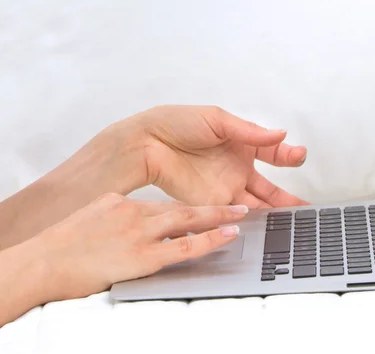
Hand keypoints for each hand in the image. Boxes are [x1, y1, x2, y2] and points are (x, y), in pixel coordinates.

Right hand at [25, 193, 246, 301]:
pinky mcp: (142, 257)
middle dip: (215, 206)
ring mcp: (140, 233)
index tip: (207, 207)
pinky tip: (227, 235)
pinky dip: (209, 240)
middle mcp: (135, 213)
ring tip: (242, 215)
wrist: (41, 262)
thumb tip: (129, 219)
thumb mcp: (92, 218)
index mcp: (122, 203)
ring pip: (189, 221)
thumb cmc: (62, 245)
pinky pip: (184, 247)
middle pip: (183, 207)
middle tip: (240, 203)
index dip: (190, 206)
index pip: (164, 203)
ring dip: (219, 216)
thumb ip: (116, 216)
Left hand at [134, 105, 307, 208]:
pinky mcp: (210, 204)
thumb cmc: (177, 123)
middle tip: (305, 209)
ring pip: (256, 205)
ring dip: (273, 214)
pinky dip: (249, 223)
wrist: (145, 143)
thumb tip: (281, 134)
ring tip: (292, 223)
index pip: (273, 152)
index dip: (288, 155)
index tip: (298, 156)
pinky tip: (265, 228)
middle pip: (269, 188)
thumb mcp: (218, 120)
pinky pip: (233, 215)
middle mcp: (236, 168)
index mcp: (241, 144)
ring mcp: (225, 188)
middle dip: (287, 199)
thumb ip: (251, 132)